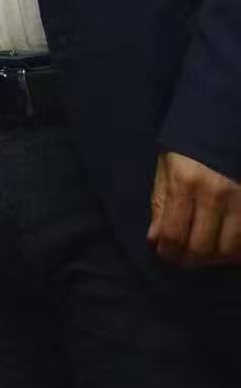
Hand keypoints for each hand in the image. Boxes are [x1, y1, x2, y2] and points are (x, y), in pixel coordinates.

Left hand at [148, 150, 240, 266]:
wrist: (220, 127)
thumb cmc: (188, 148)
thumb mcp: (166, 168)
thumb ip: (160, 203)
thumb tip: (155, 240)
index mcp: (185, 181)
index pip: (173, 233)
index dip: (167, 252)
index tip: (165, 254)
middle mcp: (214, 193)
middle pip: (202, 247)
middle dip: (190, 260)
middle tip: (184, 259)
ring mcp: (239, 199)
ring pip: (229, 250)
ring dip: (215, 260)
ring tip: (204, 254)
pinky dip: (236, 251)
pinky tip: (224, 247)